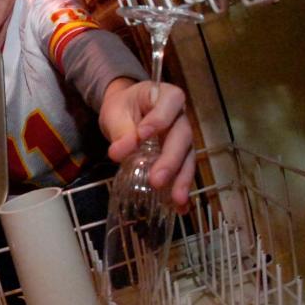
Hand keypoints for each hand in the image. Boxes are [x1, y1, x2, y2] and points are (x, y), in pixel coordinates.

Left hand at [99, 78, 194, 212]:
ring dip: (181, 179)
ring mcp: (183, 139)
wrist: (126, 111)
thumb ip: (121, 130)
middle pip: (182, 137)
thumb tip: (119, 153)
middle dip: (170, 160)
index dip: (158, 120)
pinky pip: (183, 172)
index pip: (169, 105)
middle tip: (156, 180)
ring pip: (188, 158)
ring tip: (176, 199)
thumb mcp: (116, 113)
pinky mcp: (180, 157)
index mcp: (167, 97)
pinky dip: (181, 190)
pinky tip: (180, 208)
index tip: (142, 134)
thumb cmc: (123, 107)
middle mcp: (181, 118)